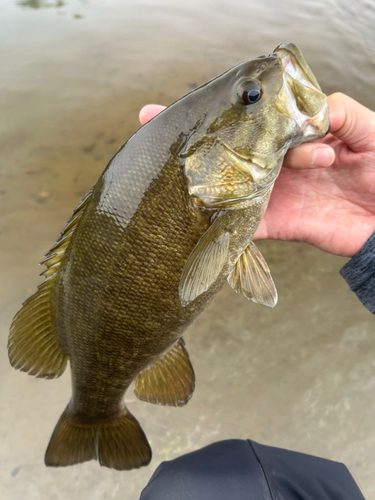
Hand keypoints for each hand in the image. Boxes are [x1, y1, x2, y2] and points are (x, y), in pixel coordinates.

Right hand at [139, 94, 374, 256]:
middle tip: (155, 128)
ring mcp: (275, 193)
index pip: (254, 119)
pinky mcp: (278, 223)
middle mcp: (278, 164)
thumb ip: (338, 112)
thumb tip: (306, 110)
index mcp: (295, 138)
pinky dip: (223, 220)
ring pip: (230, 183)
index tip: (189, 102)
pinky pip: (245, 222)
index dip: (223, 109)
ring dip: (202, 177)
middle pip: (231, 150)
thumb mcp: (368, 129)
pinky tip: (196, 209)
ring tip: (174, 167)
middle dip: (194, 140)